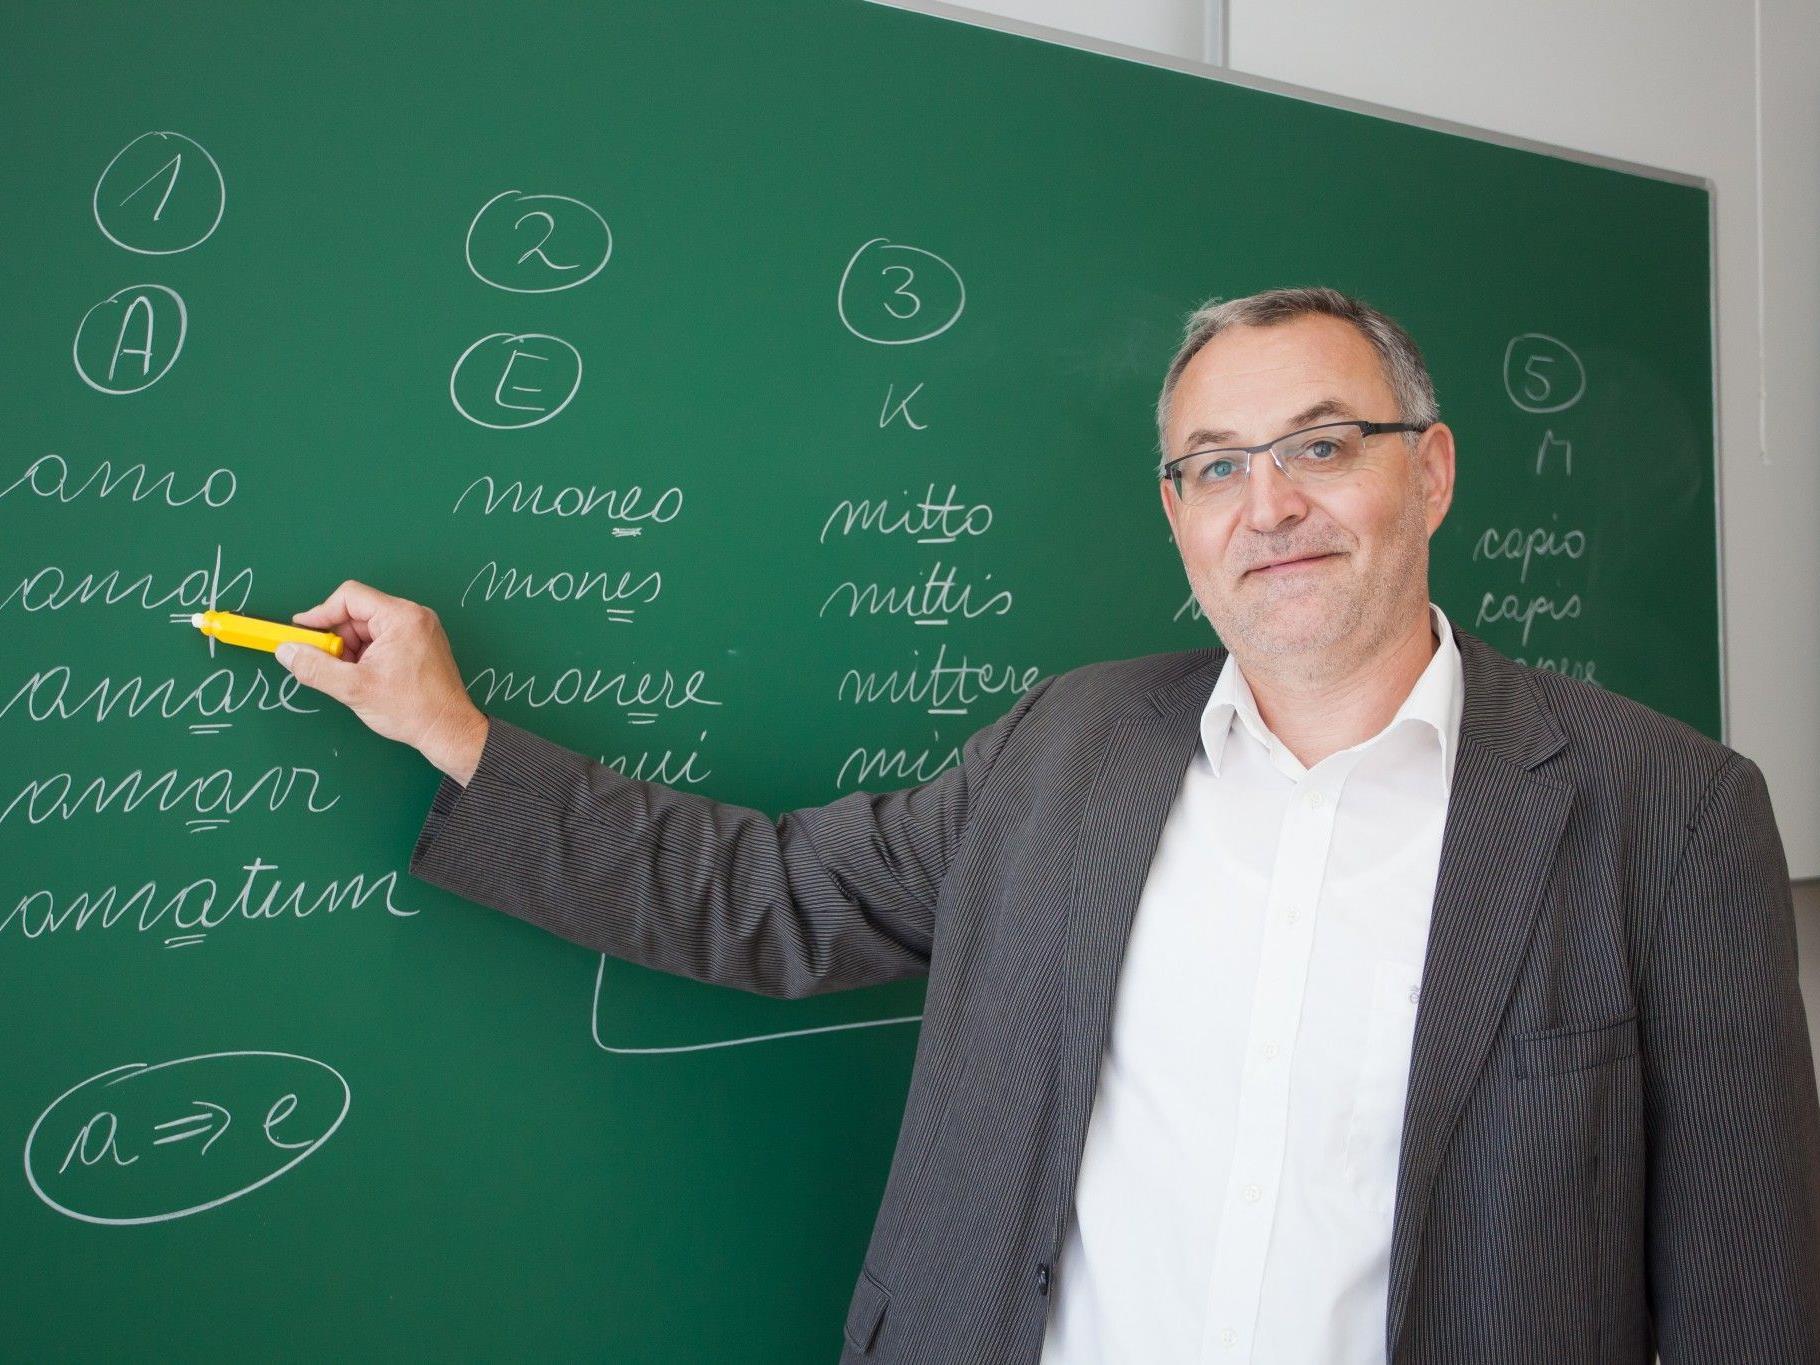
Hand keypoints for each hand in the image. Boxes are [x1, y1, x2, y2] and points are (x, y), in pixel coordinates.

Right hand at [277, 579, 486, 781]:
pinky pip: (383, 640)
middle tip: (328, 665)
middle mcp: (414, 617)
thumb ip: (315, 667)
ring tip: (351, 678)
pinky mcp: (420, 645)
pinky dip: (366, 656)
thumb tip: (287, 651)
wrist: (448, 730)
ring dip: (350, 650)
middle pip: (358, 614)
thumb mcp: (354, 689)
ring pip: (368, 629)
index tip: (302, 632)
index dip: (321, 613)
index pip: (350, 597)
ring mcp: (419, 630)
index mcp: (402, 617)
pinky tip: (365, 678)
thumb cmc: (412, 709)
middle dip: (337, 639)